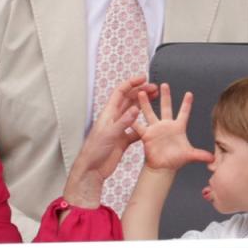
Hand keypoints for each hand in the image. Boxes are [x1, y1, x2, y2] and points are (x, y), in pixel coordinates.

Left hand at [63, 75, 156, 207]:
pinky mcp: (123, 140)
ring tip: (155, 100)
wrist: (92, 169)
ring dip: (143, 105)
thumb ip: (123, 122)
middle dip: (141, 92)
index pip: (121, 92)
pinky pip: (135, 130)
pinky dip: (143, 126)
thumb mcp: (109, 134)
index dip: (132, 83)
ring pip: (133, 112)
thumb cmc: (95, 151)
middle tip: (155, 89)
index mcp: (109, 113)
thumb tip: (136, 109)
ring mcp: (119, 128)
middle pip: (129, 100)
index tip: (144, 78)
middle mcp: (114, 118)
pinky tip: (152, 126)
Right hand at [132, 83, 213, 170]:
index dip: (186, 104)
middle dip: (165, 96)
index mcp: (178, 128)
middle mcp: (166, 125)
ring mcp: (155, 129)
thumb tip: (213, 159)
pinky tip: (128, 111)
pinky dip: (133, 120)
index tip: (189, 93)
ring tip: (142, 92)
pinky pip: (139, 126)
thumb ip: (200, 155)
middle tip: (164, 84)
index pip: (184, 113)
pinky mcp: (146, 135)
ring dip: (145, 103)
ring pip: (150, 113)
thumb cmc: (176, 160)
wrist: (162, 167)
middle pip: (166, 107)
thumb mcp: (189, 155)